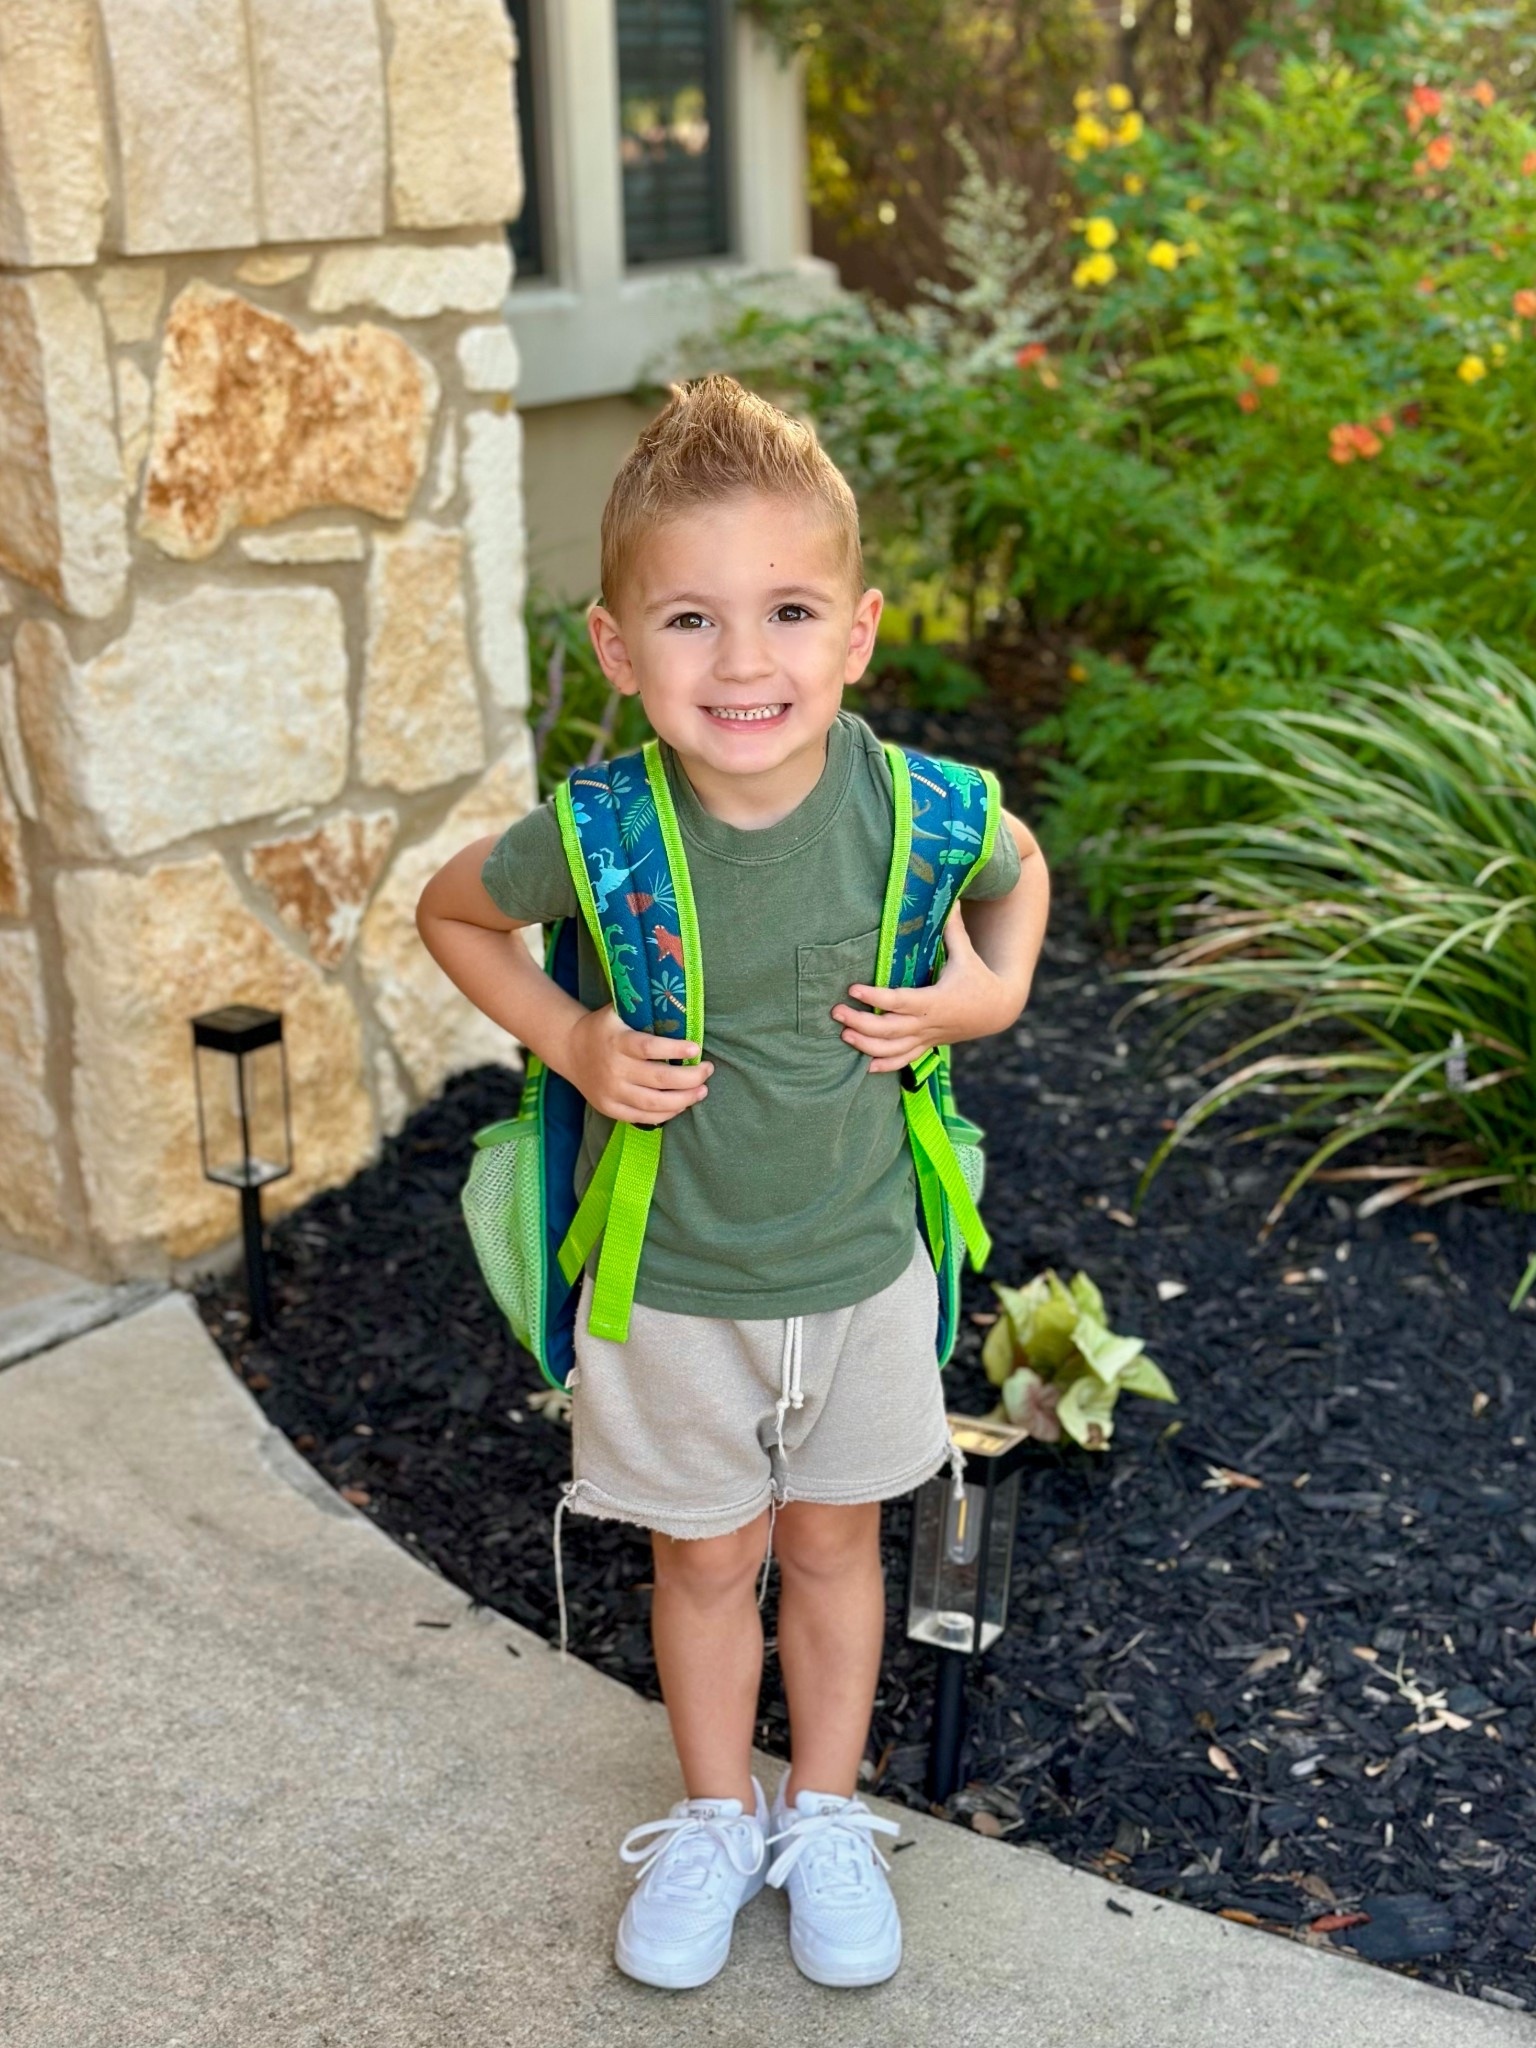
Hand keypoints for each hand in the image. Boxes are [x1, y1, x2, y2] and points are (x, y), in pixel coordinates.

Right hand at [565, 1004, 711, 1122]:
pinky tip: (682, 1105)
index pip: (649, 1048)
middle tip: (708, 1070)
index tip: (696, 1049)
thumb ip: (644, 1011)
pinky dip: (666, 1113)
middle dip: (690, 1077)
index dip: (675, 1050)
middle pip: (659, 1079)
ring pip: (654, 1103)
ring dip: (684, 1099)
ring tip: (702, 1090)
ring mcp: (611, 1091)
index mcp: (617, 1041)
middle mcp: (614, 1068)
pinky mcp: (609, 1108)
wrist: (570, 1049)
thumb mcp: (618, 1011)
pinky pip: (642, 1117)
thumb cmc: (605, 1028)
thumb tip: (682, 1008)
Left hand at [832, 904, 1015, 1073]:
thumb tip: (947, 899)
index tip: (853, 989)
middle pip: (890, 1031)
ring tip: (843, 1035)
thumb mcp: (967, 954)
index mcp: (936, 1000)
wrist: (997, 1010)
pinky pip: (905, 1061)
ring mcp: (927, 1037)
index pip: (900, 1002)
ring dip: (867, 1046)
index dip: (875, 997)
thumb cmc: (978, 978)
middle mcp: (929, 1023)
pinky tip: (866, 1066)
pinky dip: (885, 1065)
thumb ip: (952, 930)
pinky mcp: (928, 1045)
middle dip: (861, 1024)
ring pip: (894, 1050)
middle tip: (836, 1012)